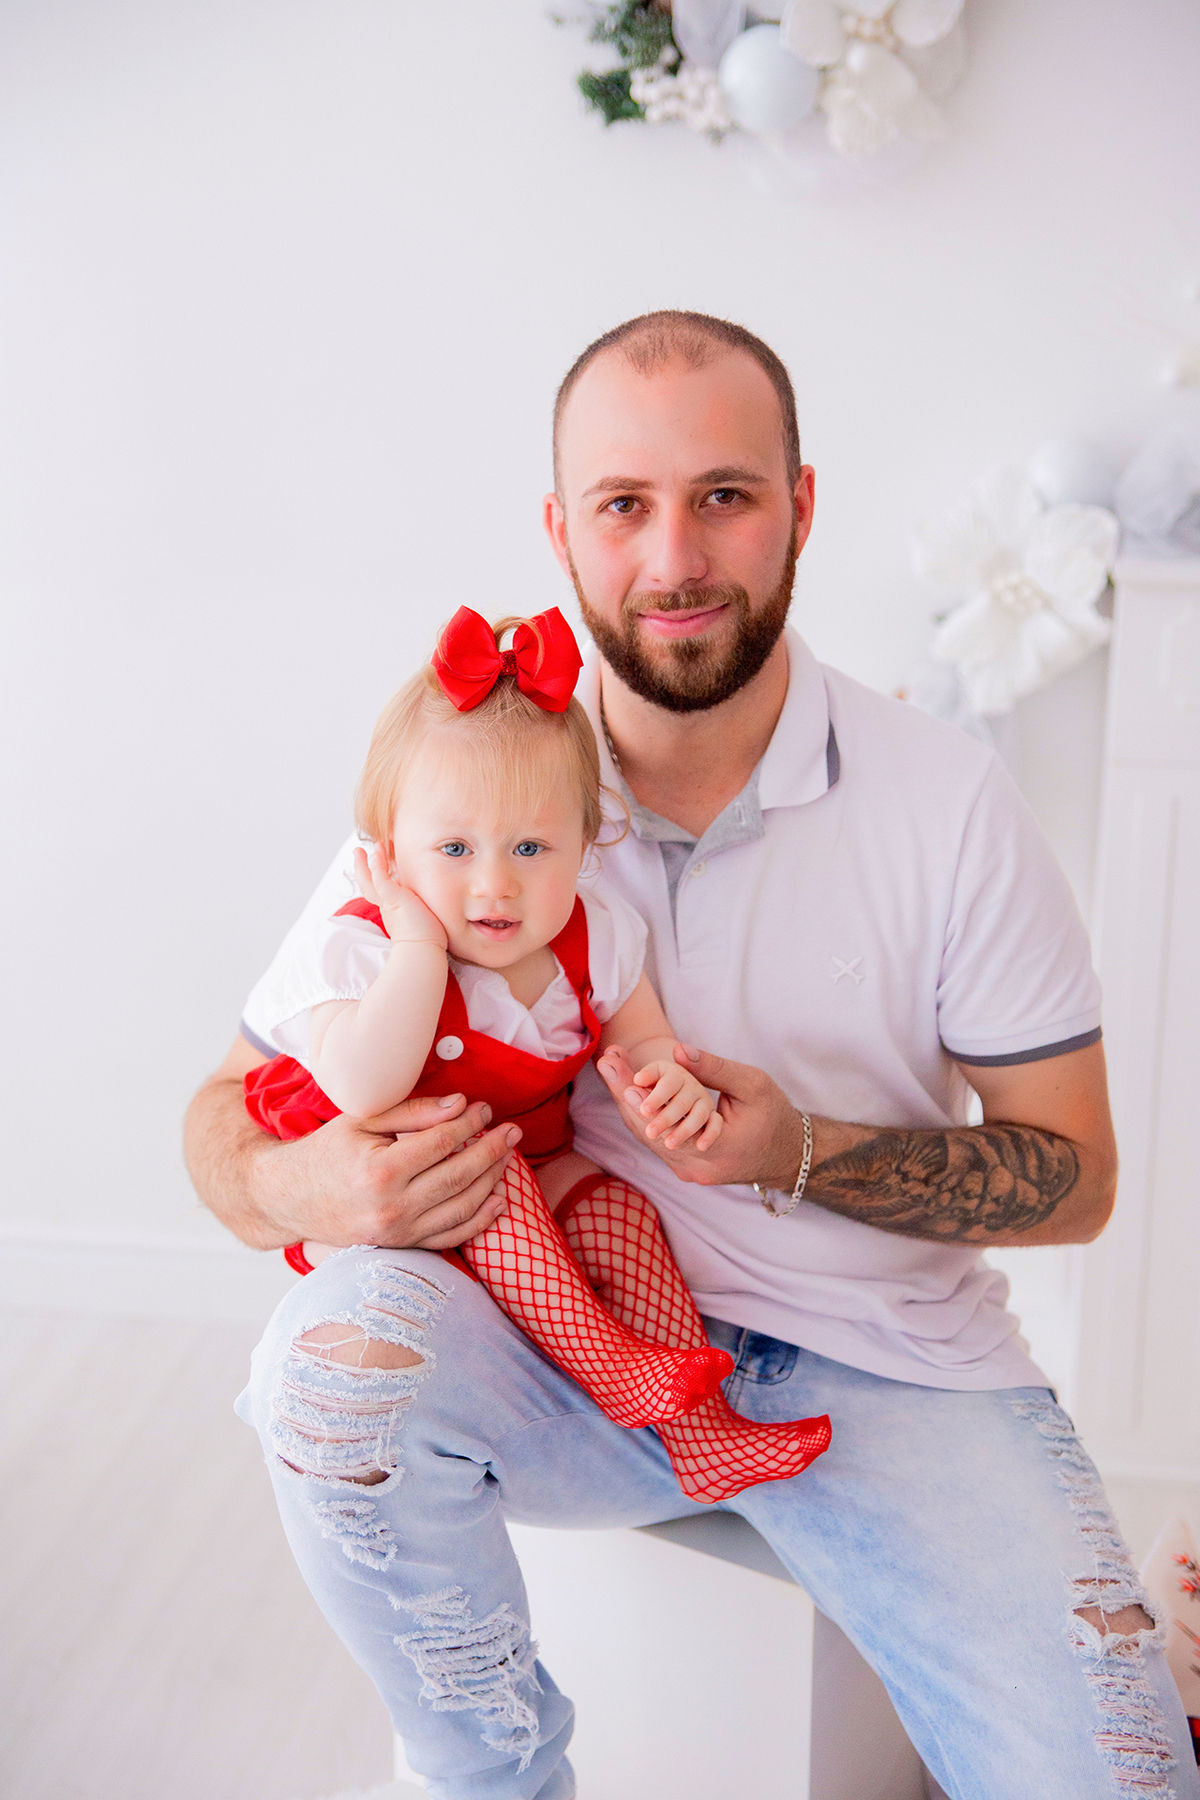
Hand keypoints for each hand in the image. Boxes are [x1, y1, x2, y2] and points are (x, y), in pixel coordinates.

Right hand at [267, 1091, 522, 1250]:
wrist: (289, 1199)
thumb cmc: (325, 1152)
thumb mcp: (360, 1120)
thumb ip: (411, 1112)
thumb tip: (460, 1105)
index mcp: (379, 1170)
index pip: (440, 1143)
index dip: (469, 1124)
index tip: (485, 1110)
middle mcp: (391, 1206)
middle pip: (458, 1176)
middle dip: (492, 1151)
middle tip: (512, 1131)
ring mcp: (397, 1232)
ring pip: (461, 1207)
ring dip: (491, 1180)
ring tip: (508, 1156)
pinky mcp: (400, 1246)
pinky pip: (450, 1237)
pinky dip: (479, 1220)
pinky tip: (498, 1200)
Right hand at [354, 844, 446, 949]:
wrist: (424, 951)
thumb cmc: (428, 939)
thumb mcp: (422, 916)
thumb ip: (421, 906)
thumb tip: (430, 902)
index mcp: (393, 910)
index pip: (381, 889)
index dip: (377, 874)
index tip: (378, 861)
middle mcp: (388, 906)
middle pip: (368, 884)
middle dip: (363, 868)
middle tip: (359, 852)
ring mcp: (390, 903)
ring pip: (371, 881)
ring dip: (365, 864)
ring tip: (363, 849)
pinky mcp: (394, 901)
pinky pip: (381, 882)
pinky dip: (376, 868)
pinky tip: (375, 855)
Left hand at [596, 1043, 806, 1189]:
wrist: (789, 1153)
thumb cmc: (775, 1115)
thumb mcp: (752, 1084)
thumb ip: (714, 1069)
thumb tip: (677, 1050)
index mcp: (718, 1150)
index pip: (669, 1128)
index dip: (645, 1104)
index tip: (625, 1079)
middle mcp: (698, 1170)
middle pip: (651, 1134)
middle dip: (628, 1098)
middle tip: (607, 1065)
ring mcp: (691, 1173)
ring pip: (650, 1140)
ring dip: (631, 1107)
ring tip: (611, 1071)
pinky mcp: (687, 1169)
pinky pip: (658, 1143)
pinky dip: (645, 1117)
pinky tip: (628, 1092)